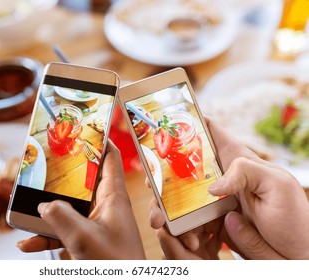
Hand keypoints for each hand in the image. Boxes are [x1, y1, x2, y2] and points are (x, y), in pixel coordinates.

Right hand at [17, 141, 145, 258]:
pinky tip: (27, 243)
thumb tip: (44, 205)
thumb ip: (61, 217)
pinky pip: (63, 230)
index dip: (100, 140)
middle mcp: (104, 205)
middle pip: (82, 180)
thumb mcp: (84, 238)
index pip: (110, 158)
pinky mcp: (86, 238)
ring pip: (68, 206)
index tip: (83, 127)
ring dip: (47, 209)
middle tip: (43, 164)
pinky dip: (46, 235)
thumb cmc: (115, 264)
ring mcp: (95, 222)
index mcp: (113, 197)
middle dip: (62, 174)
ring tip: (25, 208)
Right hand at [149, 118, 308, 258]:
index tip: (165, 123)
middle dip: (163, 175)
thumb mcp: (278, 184)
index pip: (210, 133)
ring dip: (165, 208)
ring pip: (180, 198)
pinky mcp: (211, 223)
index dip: (188, 124)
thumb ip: (245, 171)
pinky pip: (187, 222)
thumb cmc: (295, 219)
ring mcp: (213, 201)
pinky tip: (182, 237)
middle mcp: (221, 178)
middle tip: (150, 187)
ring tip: (159, 222)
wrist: (294, 259)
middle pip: (184, 167)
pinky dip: (179, 229)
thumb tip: (211, 187)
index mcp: (237, 160)